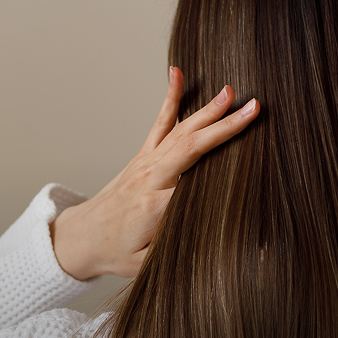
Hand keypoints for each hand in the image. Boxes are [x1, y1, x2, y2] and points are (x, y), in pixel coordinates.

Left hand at [50, 68, 259, 278]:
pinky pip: (160, 123)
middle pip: (192, 146)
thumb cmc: (116, 252)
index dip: (224, 172)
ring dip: (207, 110)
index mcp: (154, 205)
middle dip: (224, 127)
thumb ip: (172, 244)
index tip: (256, 158)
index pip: (195, 184)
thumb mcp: (146, 263)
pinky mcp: (143, 156)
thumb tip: (207, 230)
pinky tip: (177, 74)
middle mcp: (150, 177)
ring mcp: (146, 162)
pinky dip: (170, 97)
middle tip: (252, 108)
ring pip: (181, 130)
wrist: (81, 237)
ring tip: (230, 92)